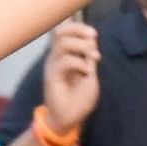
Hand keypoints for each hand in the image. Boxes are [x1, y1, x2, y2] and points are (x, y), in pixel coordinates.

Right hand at [39, 19, 100, 134]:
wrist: (70, 119)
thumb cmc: (79, 98)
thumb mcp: (90, 74)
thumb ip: (88, 57)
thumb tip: (91, 39)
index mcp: (65, 55)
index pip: (65, 31)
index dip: (78, 26)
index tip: (94, 34)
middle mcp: (56, 57)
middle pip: (61, 31)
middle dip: (79, 29)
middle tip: (93, 37)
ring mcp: (53, 66)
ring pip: (62, 43)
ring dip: (81, 46)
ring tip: (93, 57)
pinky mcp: (52, 76)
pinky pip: (64, 61)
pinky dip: (80, 62)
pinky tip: (87, 72)